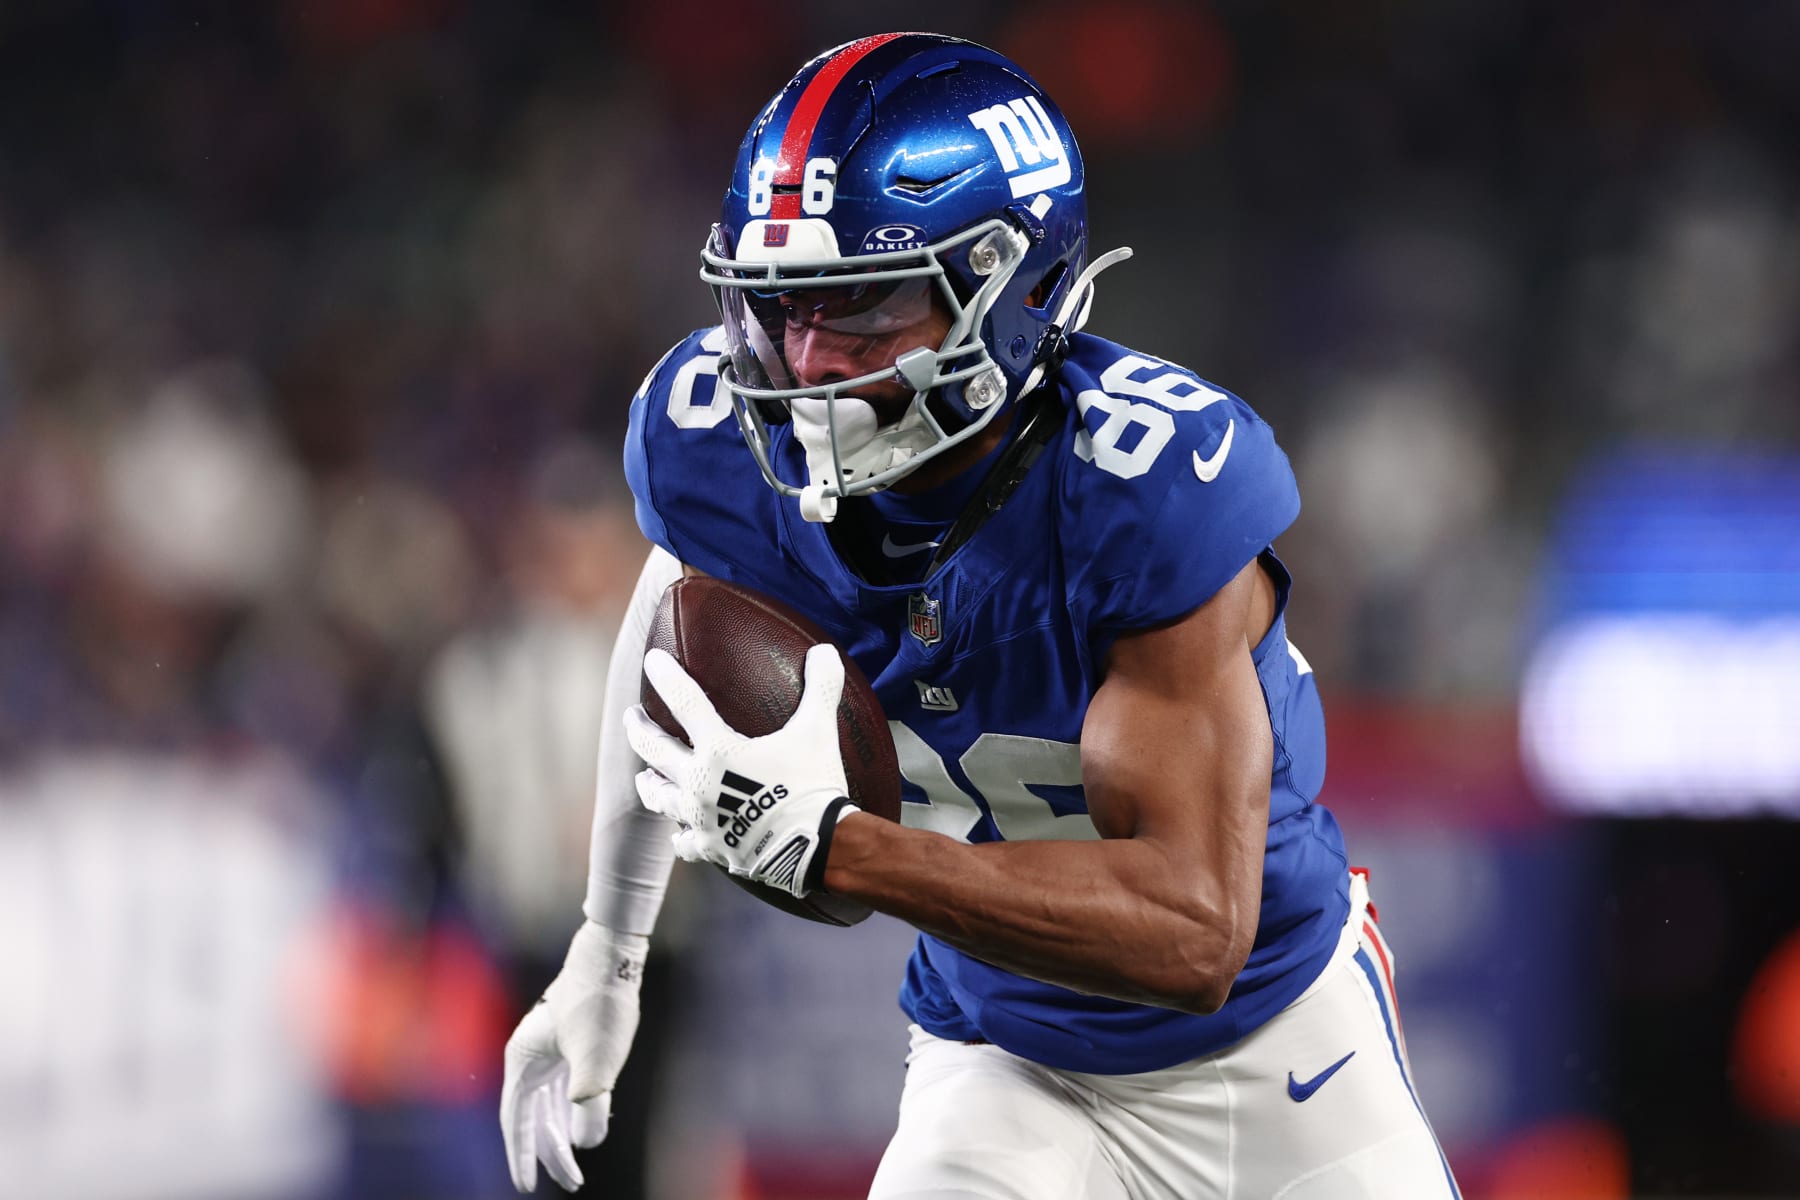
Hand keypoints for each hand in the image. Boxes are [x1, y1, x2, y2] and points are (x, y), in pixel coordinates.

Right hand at [499, 921, 647, 1192]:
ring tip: (576, 1169)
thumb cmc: (599, 1002)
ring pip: (549, 1106)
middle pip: (533, 1118)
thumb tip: (585, 1142)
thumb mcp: (597, 1059)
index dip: (522, 1156)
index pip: (516, 1121)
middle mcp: (529, 1059)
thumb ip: (589, 1103)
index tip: (527, 1187)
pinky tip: (584, 1130)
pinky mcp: (567, 1046)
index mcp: (522, 1061)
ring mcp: (547, 1052)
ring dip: (562, 1137)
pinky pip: (564, 1091)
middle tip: (570, 1183)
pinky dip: (572, 1114)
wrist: (613, 954)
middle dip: (549, 1153)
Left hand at [625, 644, 857, 896]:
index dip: (667, 677)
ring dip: (650, 783)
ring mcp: (701, 818)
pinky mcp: (713, 848)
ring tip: (645, 776)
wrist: (820, 847)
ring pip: (659, 798)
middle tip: (631, 716)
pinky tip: (679, 834)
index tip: (652, 660)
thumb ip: (821, 688)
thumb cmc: (814, 785)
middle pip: (654, 750)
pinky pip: (686, 842)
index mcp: (719, 749)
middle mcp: (700, 782)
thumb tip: (825, 651)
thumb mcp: (819, 732)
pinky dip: (681, 836)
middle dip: (638, 729)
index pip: (685, 702)